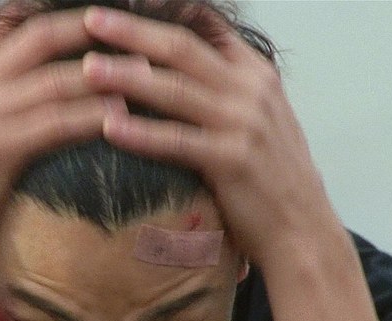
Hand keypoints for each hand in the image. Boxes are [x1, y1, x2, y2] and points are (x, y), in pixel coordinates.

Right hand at [0, 8, 124, 257]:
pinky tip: (120, 115)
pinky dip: (91, 116)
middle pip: (37, 36)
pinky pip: (55, 123)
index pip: (6, 23)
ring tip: (142, 71)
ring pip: (54, 79)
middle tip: (126, 25)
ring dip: (103, 73)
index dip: (51, 12)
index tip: (89, 12)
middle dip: (86, 26)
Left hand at [80, 6, 341, 266]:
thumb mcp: (260, 117)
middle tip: (92, 19)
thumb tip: (176, 67)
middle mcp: (251, 90)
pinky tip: (109, 127)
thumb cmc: (271, 175)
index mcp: (255, 73)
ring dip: (127, 76)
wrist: (303, 227)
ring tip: (88, 69)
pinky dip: (141, 133)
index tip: (128, 1)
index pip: (208, 25)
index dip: (167, 10)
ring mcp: (244, 124)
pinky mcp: (233, 161)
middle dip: (133, 31)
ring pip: (176, 90)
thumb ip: (225, 87)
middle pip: (182, 48)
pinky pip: (178, 142)